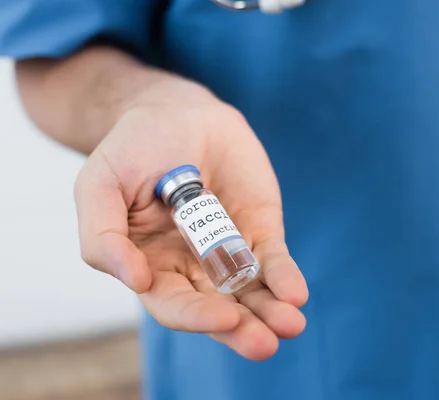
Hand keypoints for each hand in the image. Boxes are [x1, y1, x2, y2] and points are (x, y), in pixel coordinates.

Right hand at [74, 85, 307, 359]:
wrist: (176, 111)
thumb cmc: (132, 148)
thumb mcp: (99, 185)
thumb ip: (103, 236)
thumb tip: (137, 280)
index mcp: (151, 265)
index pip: (173, 303)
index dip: (196, 315)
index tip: (225, 317)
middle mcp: (191, 267)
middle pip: (218, 308)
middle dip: (242, 329)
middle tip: (265, 343)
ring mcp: (228, 249)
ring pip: (251, 292)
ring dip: (271, 311)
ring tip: (291, 325)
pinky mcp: (258, 229)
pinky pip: (272, 259)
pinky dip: (285, 277)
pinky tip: (296, 294)